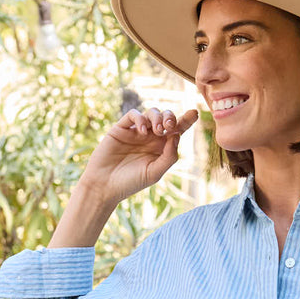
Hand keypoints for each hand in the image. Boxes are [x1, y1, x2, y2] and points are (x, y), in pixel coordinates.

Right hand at [82, 106, 198, 204]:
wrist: (105, 185)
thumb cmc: (130, 182)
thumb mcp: (155, 172)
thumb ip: (169, 156)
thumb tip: (177, 135)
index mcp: (161, 148)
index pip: (177, 131)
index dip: (186, 121)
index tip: (195, 113)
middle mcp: (150, 138)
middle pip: (166, 118)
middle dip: (171, 118)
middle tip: (169, 127)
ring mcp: (136, 132)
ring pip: (151, 113)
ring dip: (158, 117)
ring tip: (157, 131)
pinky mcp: (121, 128)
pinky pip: (133, 115)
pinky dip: (140, 118)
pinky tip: (143, 131)